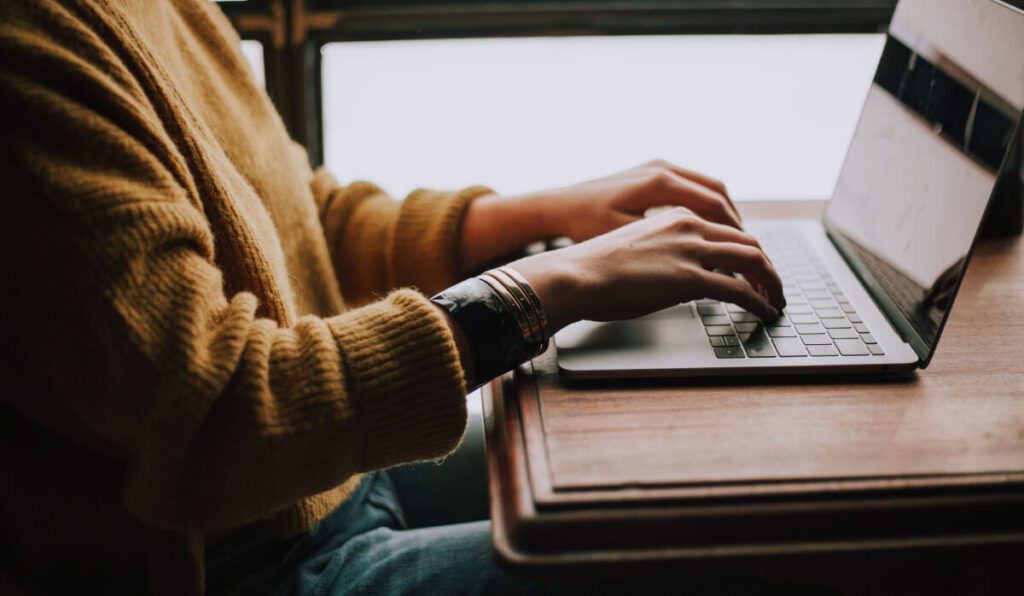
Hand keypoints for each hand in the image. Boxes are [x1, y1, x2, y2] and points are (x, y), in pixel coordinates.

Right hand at [510, 208, 784, 331]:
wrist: (575, 274)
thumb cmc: (593, 268)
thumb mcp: (636, 250)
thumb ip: (664, 255)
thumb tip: (678, 279)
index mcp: (675, 216)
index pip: (726, 229)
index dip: (747, 250)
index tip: (754, 269)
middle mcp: (689, 226)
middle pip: (748, 242)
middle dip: (767, 267)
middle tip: (774, 287)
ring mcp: (691, 250)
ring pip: (753, 260)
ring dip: (772, 283)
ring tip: (776, 301)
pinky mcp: (690, 278)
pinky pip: (740, 290)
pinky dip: (760, 301)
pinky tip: (765, 312)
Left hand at [539, 159, 741, 242]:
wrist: (559, 205)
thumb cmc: (585, 224)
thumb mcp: (625, 238)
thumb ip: (665, 246)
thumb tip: (703, 263)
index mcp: (659, 183)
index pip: (714, 206)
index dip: (735, 233)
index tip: (748, 255)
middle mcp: (663, 168)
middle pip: (718, 193)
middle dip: (737, 224)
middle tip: (750, 251)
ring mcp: (658, 166)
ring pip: (709, 187)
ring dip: (725, 214)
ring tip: (735, 242)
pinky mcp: (653, 172)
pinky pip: (693, 186)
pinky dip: (708, 206)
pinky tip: (710, 229)